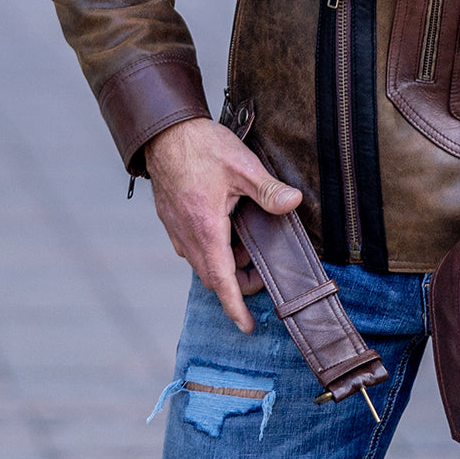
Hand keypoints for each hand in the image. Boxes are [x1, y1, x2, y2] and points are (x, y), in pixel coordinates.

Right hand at [145, 117, 301, 332]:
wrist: (165, 132)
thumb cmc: (203, 147)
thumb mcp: (243, 166)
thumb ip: (268, 190)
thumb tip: (294, 203)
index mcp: (206, 229)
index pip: (222, 280)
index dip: (235, 306)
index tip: (247, 326)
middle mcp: (187, 236)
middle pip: (213, 276)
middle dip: (237, 282)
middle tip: (261, 270)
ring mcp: (176, 229)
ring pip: (202, 262)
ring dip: (224, 263)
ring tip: (248, 242)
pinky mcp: (172, 219)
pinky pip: (192, 246)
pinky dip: (212, 248)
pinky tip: (228, 226)